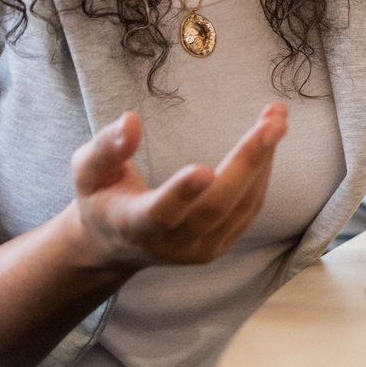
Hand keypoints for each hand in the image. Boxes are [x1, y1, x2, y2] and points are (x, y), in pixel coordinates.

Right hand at [65, 103, 287, 272]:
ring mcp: (200, 249)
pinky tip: (268, 139)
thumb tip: (130, 121)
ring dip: (263, 160)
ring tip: (277, 117)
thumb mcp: (88, 171)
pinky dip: (262, 172)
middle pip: (216, 207)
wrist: (115, 244)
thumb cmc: (101, 198)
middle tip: (273, 122)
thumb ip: (106, 147)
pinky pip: (248, 208)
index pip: (161, 213)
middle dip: (248, 162)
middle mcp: (172, 244)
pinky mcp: (220, 244)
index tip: (204, 169)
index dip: (182, 193)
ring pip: (241, 206)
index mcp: (135, 225)